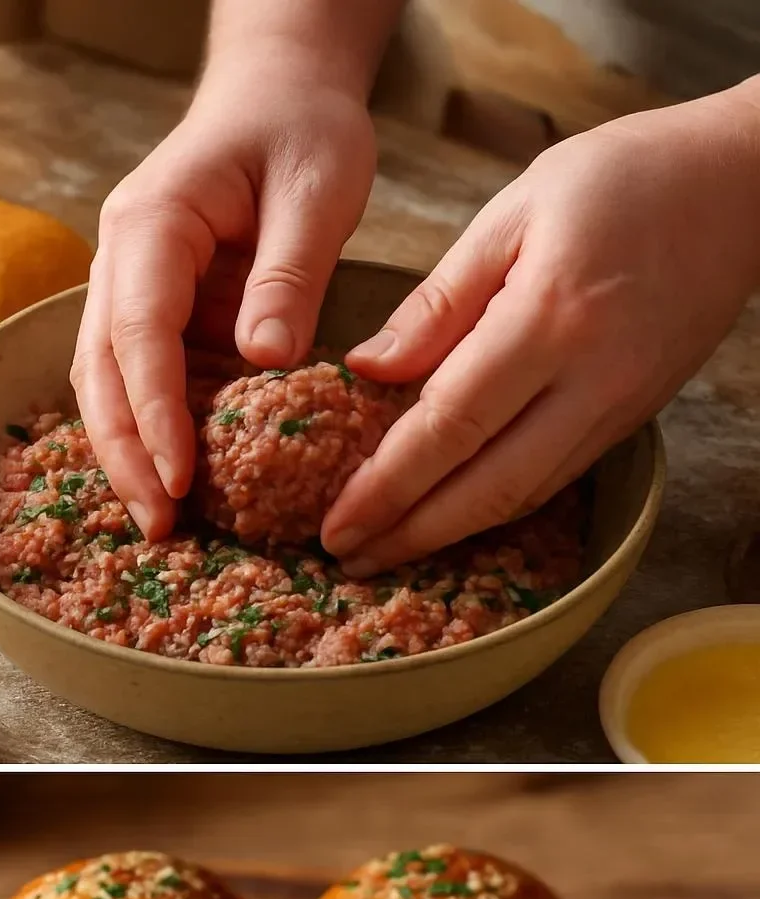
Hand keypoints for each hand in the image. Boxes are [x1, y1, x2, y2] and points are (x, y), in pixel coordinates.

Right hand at [72, 61, 375, 539]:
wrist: (279, 93)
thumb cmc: (301, 130)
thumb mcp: (317, 190)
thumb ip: (288, 275)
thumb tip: (264, 360)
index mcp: (151, 224)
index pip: (138, 331)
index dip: (154, 412)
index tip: (179, 477)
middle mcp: (121, 259)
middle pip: (100, 371)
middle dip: (125, 454)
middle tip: (160, 527)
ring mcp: (128, 287)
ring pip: (105, 383)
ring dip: (127, 454)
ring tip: (161, 522)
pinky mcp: (155, 311)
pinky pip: (137, 380)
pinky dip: (148, 432)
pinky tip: (173, 482)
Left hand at [322, 88, 759, 574]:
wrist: (741, 188)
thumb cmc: (623, 178)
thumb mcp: (515, 210)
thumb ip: (439, 300)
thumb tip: (369, 369)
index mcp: (548, 318)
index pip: (450, 426)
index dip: (388, 485)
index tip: (338, 524)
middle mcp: (588, 381)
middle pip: (486, 487)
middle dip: (410, 534)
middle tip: (350, 559)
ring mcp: (616, 410)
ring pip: (523, 498)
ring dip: (449, 536)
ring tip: (387, 549)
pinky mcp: (631, 422)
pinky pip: (553, 482)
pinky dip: (496, 509)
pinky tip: (452, 517)